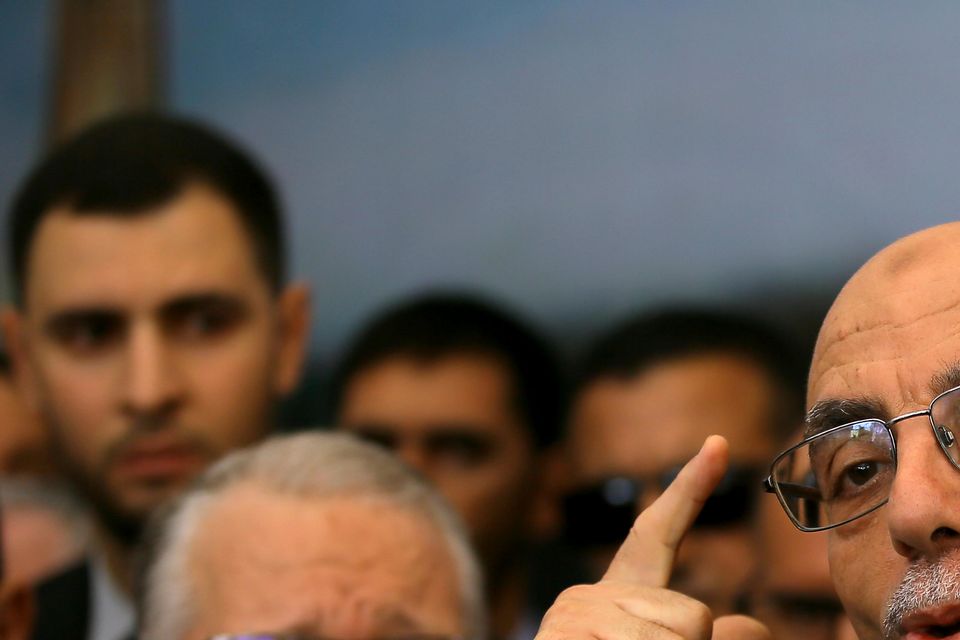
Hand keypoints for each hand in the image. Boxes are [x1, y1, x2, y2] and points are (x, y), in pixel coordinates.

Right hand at [536, 435, 769, 639]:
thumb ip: (699, 633)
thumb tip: (751, 625)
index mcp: (615, 597)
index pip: (655, 534)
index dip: (688, 489)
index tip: (716, 444)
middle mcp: (590, 597)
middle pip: (695, 613)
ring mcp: (575, 616)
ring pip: (685, 632)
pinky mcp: (565, 634)